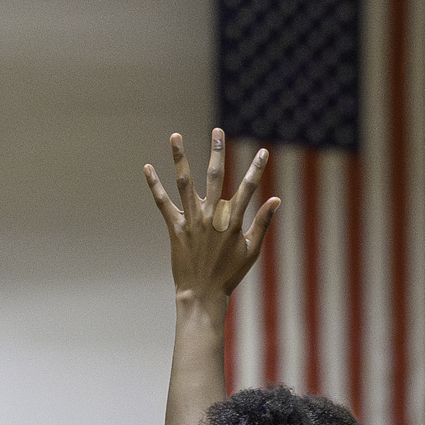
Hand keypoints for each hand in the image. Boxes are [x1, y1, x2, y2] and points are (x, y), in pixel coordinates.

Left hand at [145, 129, 277, 308]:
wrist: (203, 294)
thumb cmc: (230, 275)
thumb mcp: (252, 251)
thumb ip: (263, 223)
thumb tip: (276, 200)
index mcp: (232, 222)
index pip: (248, 189)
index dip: (257, 170)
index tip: (264, 152)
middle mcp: (212, 217)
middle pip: (215, 177)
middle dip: (217, 151)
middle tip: (217, 130)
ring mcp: (192, 221)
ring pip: (185, 183)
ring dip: (180, 158)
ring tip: (175, 135)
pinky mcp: (175, 228)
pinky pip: (163, 203)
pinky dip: (154, 185)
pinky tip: (147, 167)